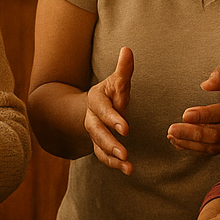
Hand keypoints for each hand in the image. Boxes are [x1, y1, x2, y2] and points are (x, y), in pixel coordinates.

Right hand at [84, 47, 133, 174]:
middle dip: (109, 142)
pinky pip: (102, 156)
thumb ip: (124, 69)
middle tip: (125, 152)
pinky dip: (114, 164)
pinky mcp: (98, 144)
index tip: (126, 129)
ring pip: (98, 146)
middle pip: (96, 131)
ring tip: (128, 166)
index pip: (102, 109)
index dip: (113, 119)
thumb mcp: (117, 80)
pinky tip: (128, 170)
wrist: (97, 105)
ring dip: (112, 157)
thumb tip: (127, 49)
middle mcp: (91, 117)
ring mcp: (93, 132)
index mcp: (95, 99)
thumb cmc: (112, 91)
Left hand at [167, 65, 219, 157]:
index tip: (185, 114)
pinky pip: (214, 151)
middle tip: (171, 129)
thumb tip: (206, 84)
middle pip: (217, 134)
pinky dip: (195, 149)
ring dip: (191, 144)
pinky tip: (180, 143)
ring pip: (215, 146)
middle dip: (192, 133)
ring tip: (172, 136)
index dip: (204, 115)